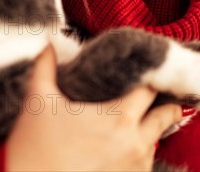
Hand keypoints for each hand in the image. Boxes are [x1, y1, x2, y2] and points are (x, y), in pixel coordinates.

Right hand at [6, 46, 183, 171]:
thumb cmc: (33, 148)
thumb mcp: (38, 101)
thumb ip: (44, 65)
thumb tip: (47, 42)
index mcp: (119, 118)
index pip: (150, 90)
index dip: (152, 77)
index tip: (151, 70)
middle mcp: (136, 144)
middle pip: (165, 117)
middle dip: (166, 105)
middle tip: (164, 94)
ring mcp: (135, 169)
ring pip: (155, 143)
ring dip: (149, 130)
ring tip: (138, 120)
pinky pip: (144, 165)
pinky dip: (138, 153)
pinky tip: (123, 146)